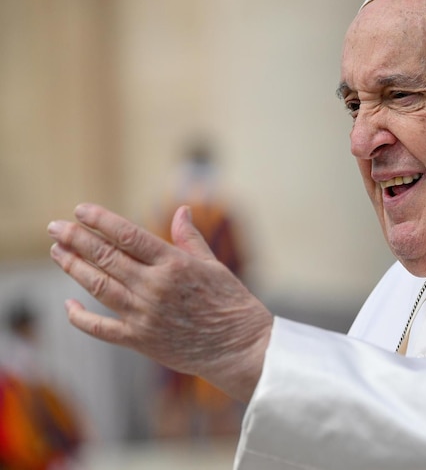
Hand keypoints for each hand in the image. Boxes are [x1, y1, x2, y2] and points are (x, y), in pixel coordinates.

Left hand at [47, 203, 271, 401]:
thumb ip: (190, 239)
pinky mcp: (140, 340)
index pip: (128, 235)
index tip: (80, 210)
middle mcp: (155, 287)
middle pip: (106, 257)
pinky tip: (68, 306)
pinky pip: (101, 328)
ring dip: (74, 267)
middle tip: (55, 227)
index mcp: (174, 264)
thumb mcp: (214, 265)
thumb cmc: (231, 302)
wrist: (238, 346)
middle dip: (76, 239)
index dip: (101, 221)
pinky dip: (80, 317)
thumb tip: (181, 210)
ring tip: (57, 252)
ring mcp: (144, 314)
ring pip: (98, 286)